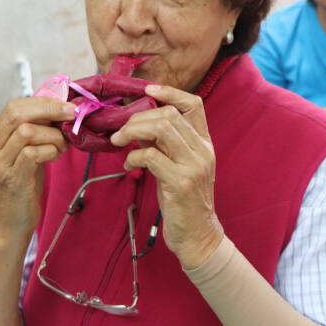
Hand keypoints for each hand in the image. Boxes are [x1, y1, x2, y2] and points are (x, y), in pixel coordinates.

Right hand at [0, 96, 75, 234]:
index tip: (66, 105)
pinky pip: (32, 153)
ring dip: (53, 136)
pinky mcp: (10, 178)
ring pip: (27, 132)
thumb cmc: (24, 185)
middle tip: (71, 116)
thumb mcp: (27, 152)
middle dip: (50, 111)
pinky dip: (50, 151)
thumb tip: (62, 109)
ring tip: (62, 146)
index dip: (43, 102)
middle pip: (18, 114)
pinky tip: (55, 158)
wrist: (13, 222)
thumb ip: (37, 132)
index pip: (15, 106)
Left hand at [110, 84, 222, 269]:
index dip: (170, 92)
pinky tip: (129, 165)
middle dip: (138, 117)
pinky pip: (150, 156)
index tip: (148, 90)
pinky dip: (133, 156)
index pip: (194, 104)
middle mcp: (203, 151)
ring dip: (133, 131)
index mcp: (205, 143)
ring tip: (120, 142)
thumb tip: (138, 126)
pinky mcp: (181, 183)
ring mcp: (194, 166)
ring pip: (161, 129)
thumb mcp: (177, 167)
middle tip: (120, 131)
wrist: (198, 235)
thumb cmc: (183, 200)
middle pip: (169, 114)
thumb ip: (163, 145)